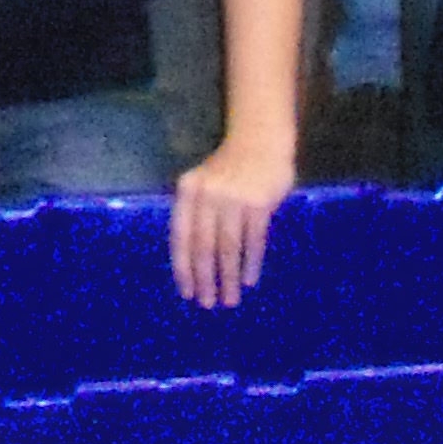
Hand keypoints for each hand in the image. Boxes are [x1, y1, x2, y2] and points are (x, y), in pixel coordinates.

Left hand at [170, 128, 294, 306]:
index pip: (181, 236)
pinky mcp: (259, 203)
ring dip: (228, 277)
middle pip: (203, 246)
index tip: (187, 293)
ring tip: (230, 299)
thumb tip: (193, 263)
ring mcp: (234, 198)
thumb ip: (196, 214)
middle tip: (208, 304)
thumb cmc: (230, 168)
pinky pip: (253, 240)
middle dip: (205, 279)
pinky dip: (251, 263)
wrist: (261, 139)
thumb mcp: (204, 183)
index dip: (183, 268)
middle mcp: (208, 194)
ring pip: (228, 248)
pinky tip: (249, 279)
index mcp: (188, 190)